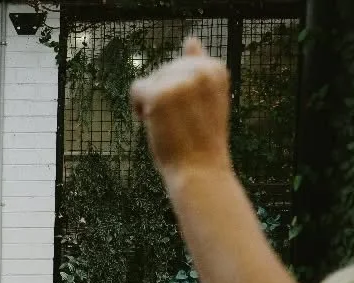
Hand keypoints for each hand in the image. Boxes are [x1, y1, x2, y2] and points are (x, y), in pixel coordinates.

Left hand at [131, 37, 232, 180]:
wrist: (199, 170)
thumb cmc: (201, 140)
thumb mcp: (207, 98)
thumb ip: (200, 68)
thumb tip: (191, 40)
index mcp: (217, 68)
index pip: (182, 65)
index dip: (179, 90)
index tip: (189, 113)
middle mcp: (200, 70)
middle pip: (163, 71)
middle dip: (163, 95)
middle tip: (178, 124)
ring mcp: (180, 80)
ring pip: (149, 80)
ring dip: (151, 103)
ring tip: (169, 125)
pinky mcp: (160, 93)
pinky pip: (136, 89)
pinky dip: (138, 107)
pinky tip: (150, 122)